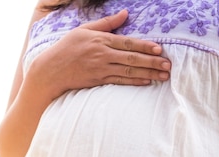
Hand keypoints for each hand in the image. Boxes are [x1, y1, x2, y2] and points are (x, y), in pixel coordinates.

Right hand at [27, 9, 170, 96]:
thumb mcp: (84, 30)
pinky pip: (119, 81)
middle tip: (168, 65)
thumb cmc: (66, 48)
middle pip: (132, 58)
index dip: (145, 46)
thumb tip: (125, 13)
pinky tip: (146, 81)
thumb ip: (106, 23)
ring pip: (128, 71)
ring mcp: (100, 69)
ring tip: (163, 75)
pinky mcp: (97, 80)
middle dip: (152, 62)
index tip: (160, 49)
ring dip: (147, 73)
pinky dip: (134, 81)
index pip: (128, 43)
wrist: (50, 70)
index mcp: (101, 40)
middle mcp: (102, 55)